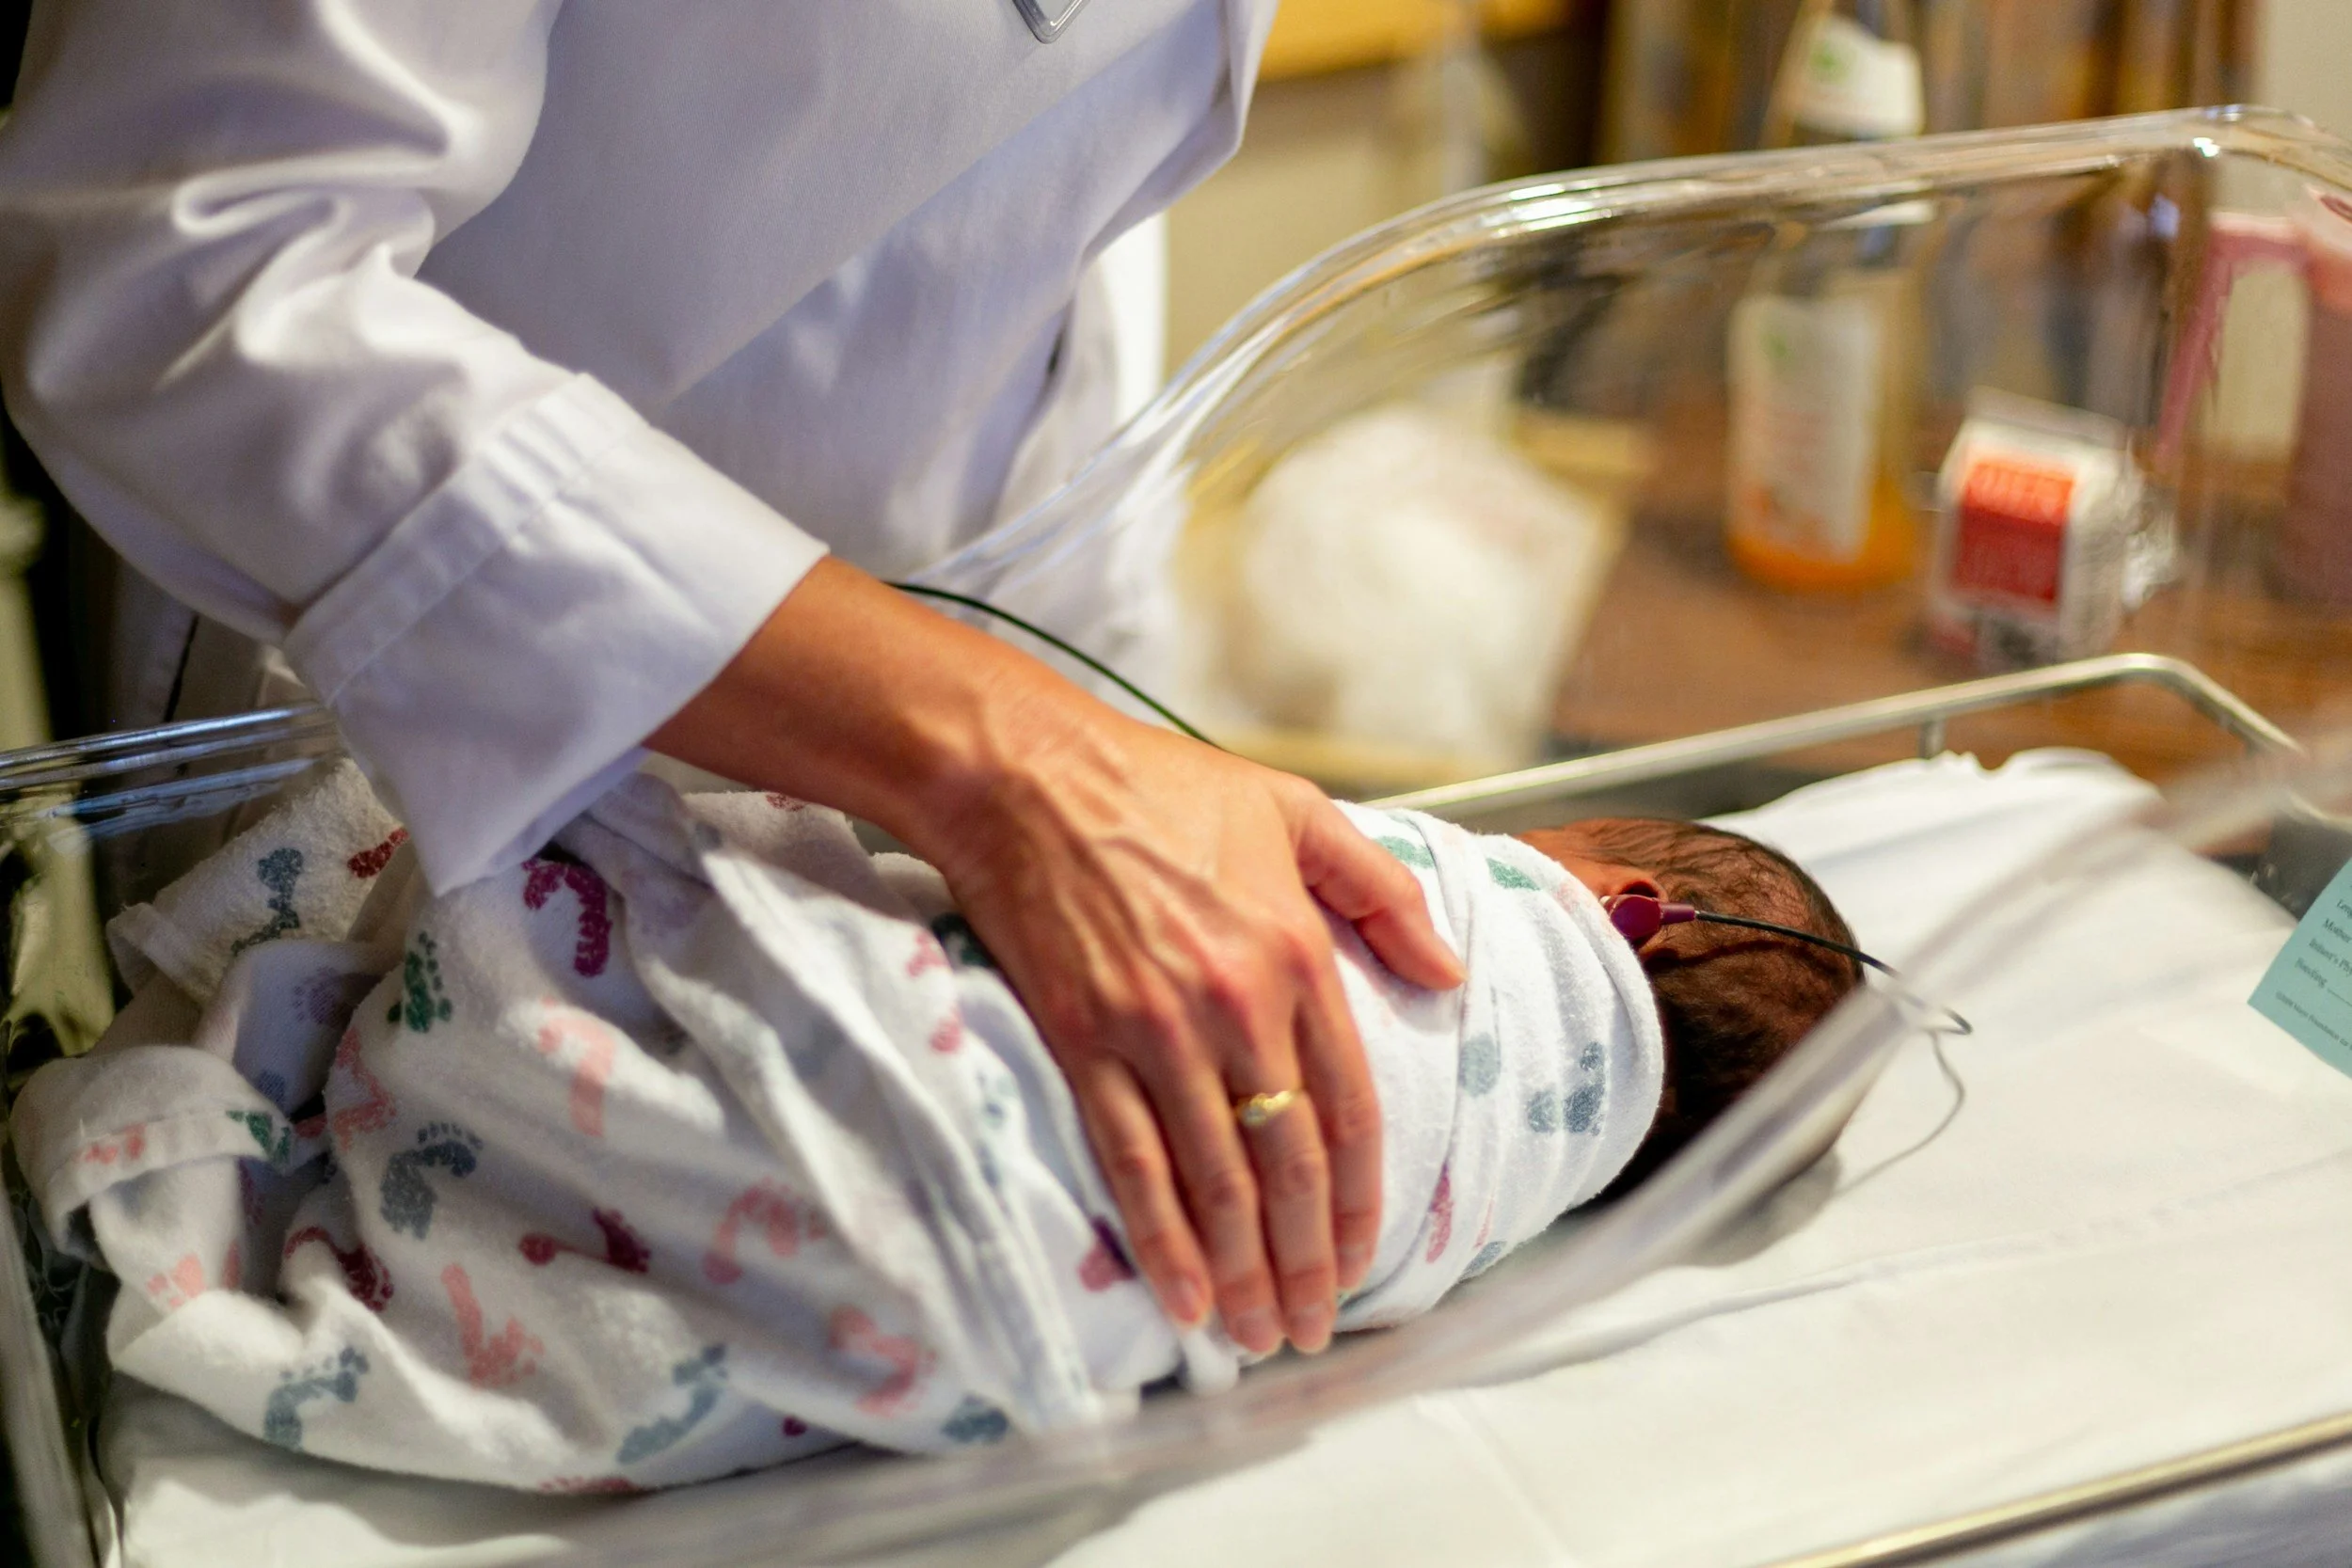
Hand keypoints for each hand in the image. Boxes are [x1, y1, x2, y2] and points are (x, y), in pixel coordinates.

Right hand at [648, 560, 1462, 1352]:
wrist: (1026, 775)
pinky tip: (1184, 1296)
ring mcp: (1157, 1031)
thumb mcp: (1295, 810)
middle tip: (1313, 1326)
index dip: (1362, 1200)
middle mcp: (1238, 1004)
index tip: (1366, 1260)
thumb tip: (1448, 973)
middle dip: (1308, 1262)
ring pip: (1217, 1180)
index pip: (1350, 1109)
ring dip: (1243, 1271)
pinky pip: (1132, 1162)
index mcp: (1298, 953)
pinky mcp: (1084, 1043)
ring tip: (1258, 1334)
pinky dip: (1162, 1239)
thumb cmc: (1158, 786)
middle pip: (1291, 1165)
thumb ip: (1382, 892)